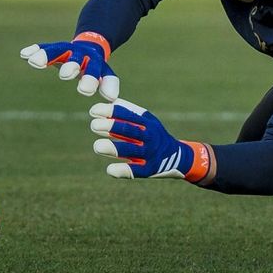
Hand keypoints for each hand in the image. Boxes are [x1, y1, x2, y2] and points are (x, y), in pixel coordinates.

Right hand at [20, 32, 119, 99]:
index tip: (87, 91)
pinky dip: (35, 51)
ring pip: (57, 51)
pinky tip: (24, 55)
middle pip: (77, 60)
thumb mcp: (105, 74)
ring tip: (35, 62)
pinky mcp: (54, 47)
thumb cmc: (95, 66)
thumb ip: (108, 84)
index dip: (94, 80)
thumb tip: (113, 98)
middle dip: (72, 67)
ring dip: (47, 56)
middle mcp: (81, 55)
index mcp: (96, 63)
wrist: (90, 42)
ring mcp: (67, 49)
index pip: (97, 71)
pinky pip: (44, 48)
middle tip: (65, 75)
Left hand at [89, 99, 212, 182]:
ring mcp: (150, 153)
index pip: (128, 114)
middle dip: (111, 127)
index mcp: (147, 122)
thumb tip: (107, 101)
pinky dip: (123, 170)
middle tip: (93, 125)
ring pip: (131, 150)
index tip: (93, 111)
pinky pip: (136, 171)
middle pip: (129, 130)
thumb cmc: (154, 136)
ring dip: (114, 148)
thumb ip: (128, 112)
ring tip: (97, 146)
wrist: (179, 157)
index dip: (111, 112)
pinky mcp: (150, 170)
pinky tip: (110, 170)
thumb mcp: (146, 121)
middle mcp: (150, 136)